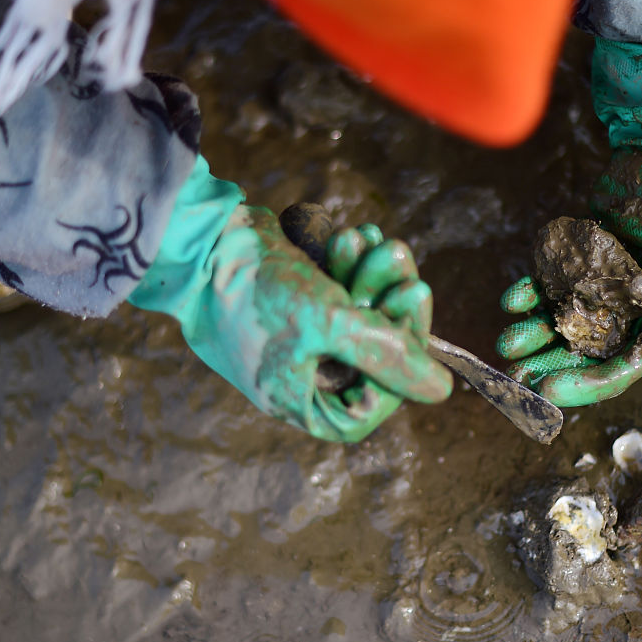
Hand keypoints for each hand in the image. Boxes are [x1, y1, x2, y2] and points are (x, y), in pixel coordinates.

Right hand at [129, 157, 450, 441]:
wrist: (200, 239)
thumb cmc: (253, 293)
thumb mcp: (327, 323)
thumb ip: (386, 356)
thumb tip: (441, 390)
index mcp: (302, 402)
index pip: (370, 407)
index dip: (396, 369)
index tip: (402, 320)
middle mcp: (304, 376)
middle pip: (374, 357)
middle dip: (389, 302)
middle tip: (397, 260)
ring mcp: (304, 337)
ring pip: (365, 315)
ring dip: (374, 272)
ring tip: (368, 238)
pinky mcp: (303, 301)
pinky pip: (346, 289)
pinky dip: (355, 262)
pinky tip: (352, 235)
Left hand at [495, 274, 641, 406]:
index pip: (621, 367)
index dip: (585, 383)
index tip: (547, 391)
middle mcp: (631, 311)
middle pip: (585, 350)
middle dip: (550, 362)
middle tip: (516, 375)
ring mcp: (603, 284)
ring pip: (564, 318)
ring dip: (535, 332)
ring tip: (506, 341)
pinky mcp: (583, 258)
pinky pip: (553, 283)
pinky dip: (533, 292)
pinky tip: (513, 297)